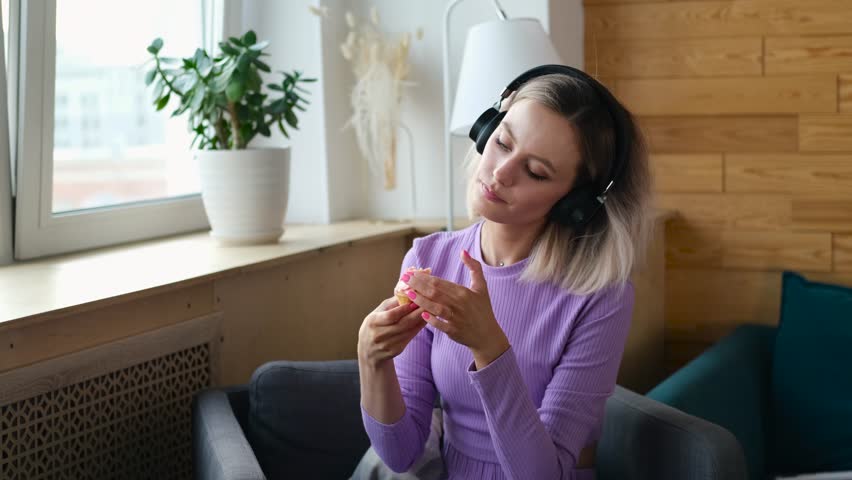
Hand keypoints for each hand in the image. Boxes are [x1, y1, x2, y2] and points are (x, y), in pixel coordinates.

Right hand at [357, 296, 426, 367]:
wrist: (368, 352)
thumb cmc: (374, 326)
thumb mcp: (377, 313)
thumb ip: (392, 304)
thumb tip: (409, 292)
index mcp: (373, 322)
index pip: (391, 315)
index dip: (404, 309)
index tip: (416, 300)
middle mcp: (379, 335)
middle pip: (402, 324)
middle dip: (417, 314)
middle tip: (428, 304)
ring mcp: (387, 345)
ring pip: (409, 331)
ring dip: (421, 321)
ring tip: (430, 311)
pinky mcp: (396, 351)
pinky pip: (410, 338)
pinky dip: (418, 328)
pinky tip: (424, 321)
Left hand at [404, 249, 509, 365]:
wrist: (488, 335)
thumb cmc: (483, 309)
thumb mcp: (482, 286)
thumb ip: (474, 267)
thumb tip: (463, 251)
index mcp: (464, 292)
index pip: (440, 282)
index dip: (424, 276)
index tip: (411, 272)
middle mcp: (459, 304)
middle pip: (435, 292)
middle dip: (417, 285)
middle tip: (404, 279)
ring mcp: (456, 318)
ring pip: (435, 307)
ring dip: (420, 300)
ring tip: (407, 293)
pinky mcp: (454, 331)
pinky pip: (440, 325)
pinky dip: (431, 320)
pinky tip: (421, 314)